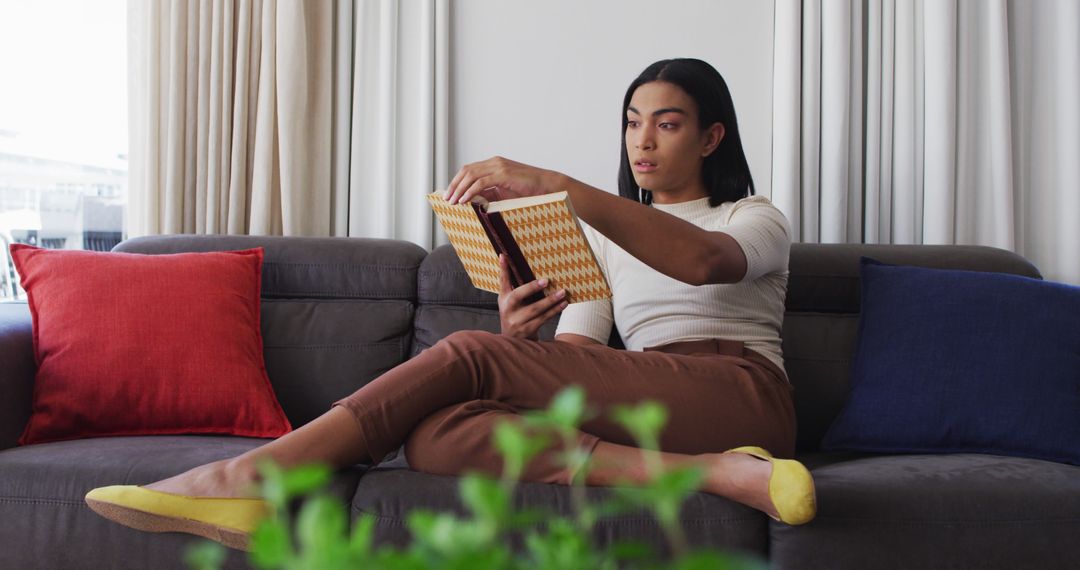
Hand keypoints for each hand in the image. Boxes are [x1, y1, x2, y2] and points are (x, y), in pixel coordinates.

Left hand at [444, 156, 559, 204]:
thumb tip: (474, 201)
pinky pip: (481, 183)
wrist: (547, 186)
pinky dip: (470, 191)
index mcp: (494, 165)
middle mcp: (494, 163)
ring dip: (459, 189)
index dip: (457, 181)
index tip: (450, 193)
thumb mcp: (504, 192)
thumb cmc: (529, 190)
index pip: (469, 170)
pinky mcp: (503, 174)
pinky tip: (464, 200)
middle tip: (446, 198)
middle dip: (454, 185)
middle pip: (466, 170)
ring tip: (452, 201)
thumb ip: (490, 194)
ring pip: (471, 175)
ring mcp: (499, 167)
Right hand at [497, 254, 567, 339]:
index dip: (502, 269)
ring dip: (551, 301)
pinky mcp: (528, 330)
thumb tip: (507, 258)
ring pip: (535, 309)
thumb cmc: (513, 314)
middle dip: (531, 288)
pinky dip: (554, 311)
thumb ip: (509, 282)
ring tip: (563, 293)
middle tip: (546, 280)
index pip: (502, 281)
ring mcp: (517, 321)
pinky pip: (543, 319)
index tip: (504, 256)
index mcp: (504, 299)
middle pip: (518, 296)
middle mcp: (507, 310)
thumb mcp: (508, 300)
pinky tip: (563, 304)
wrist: (513, 341)